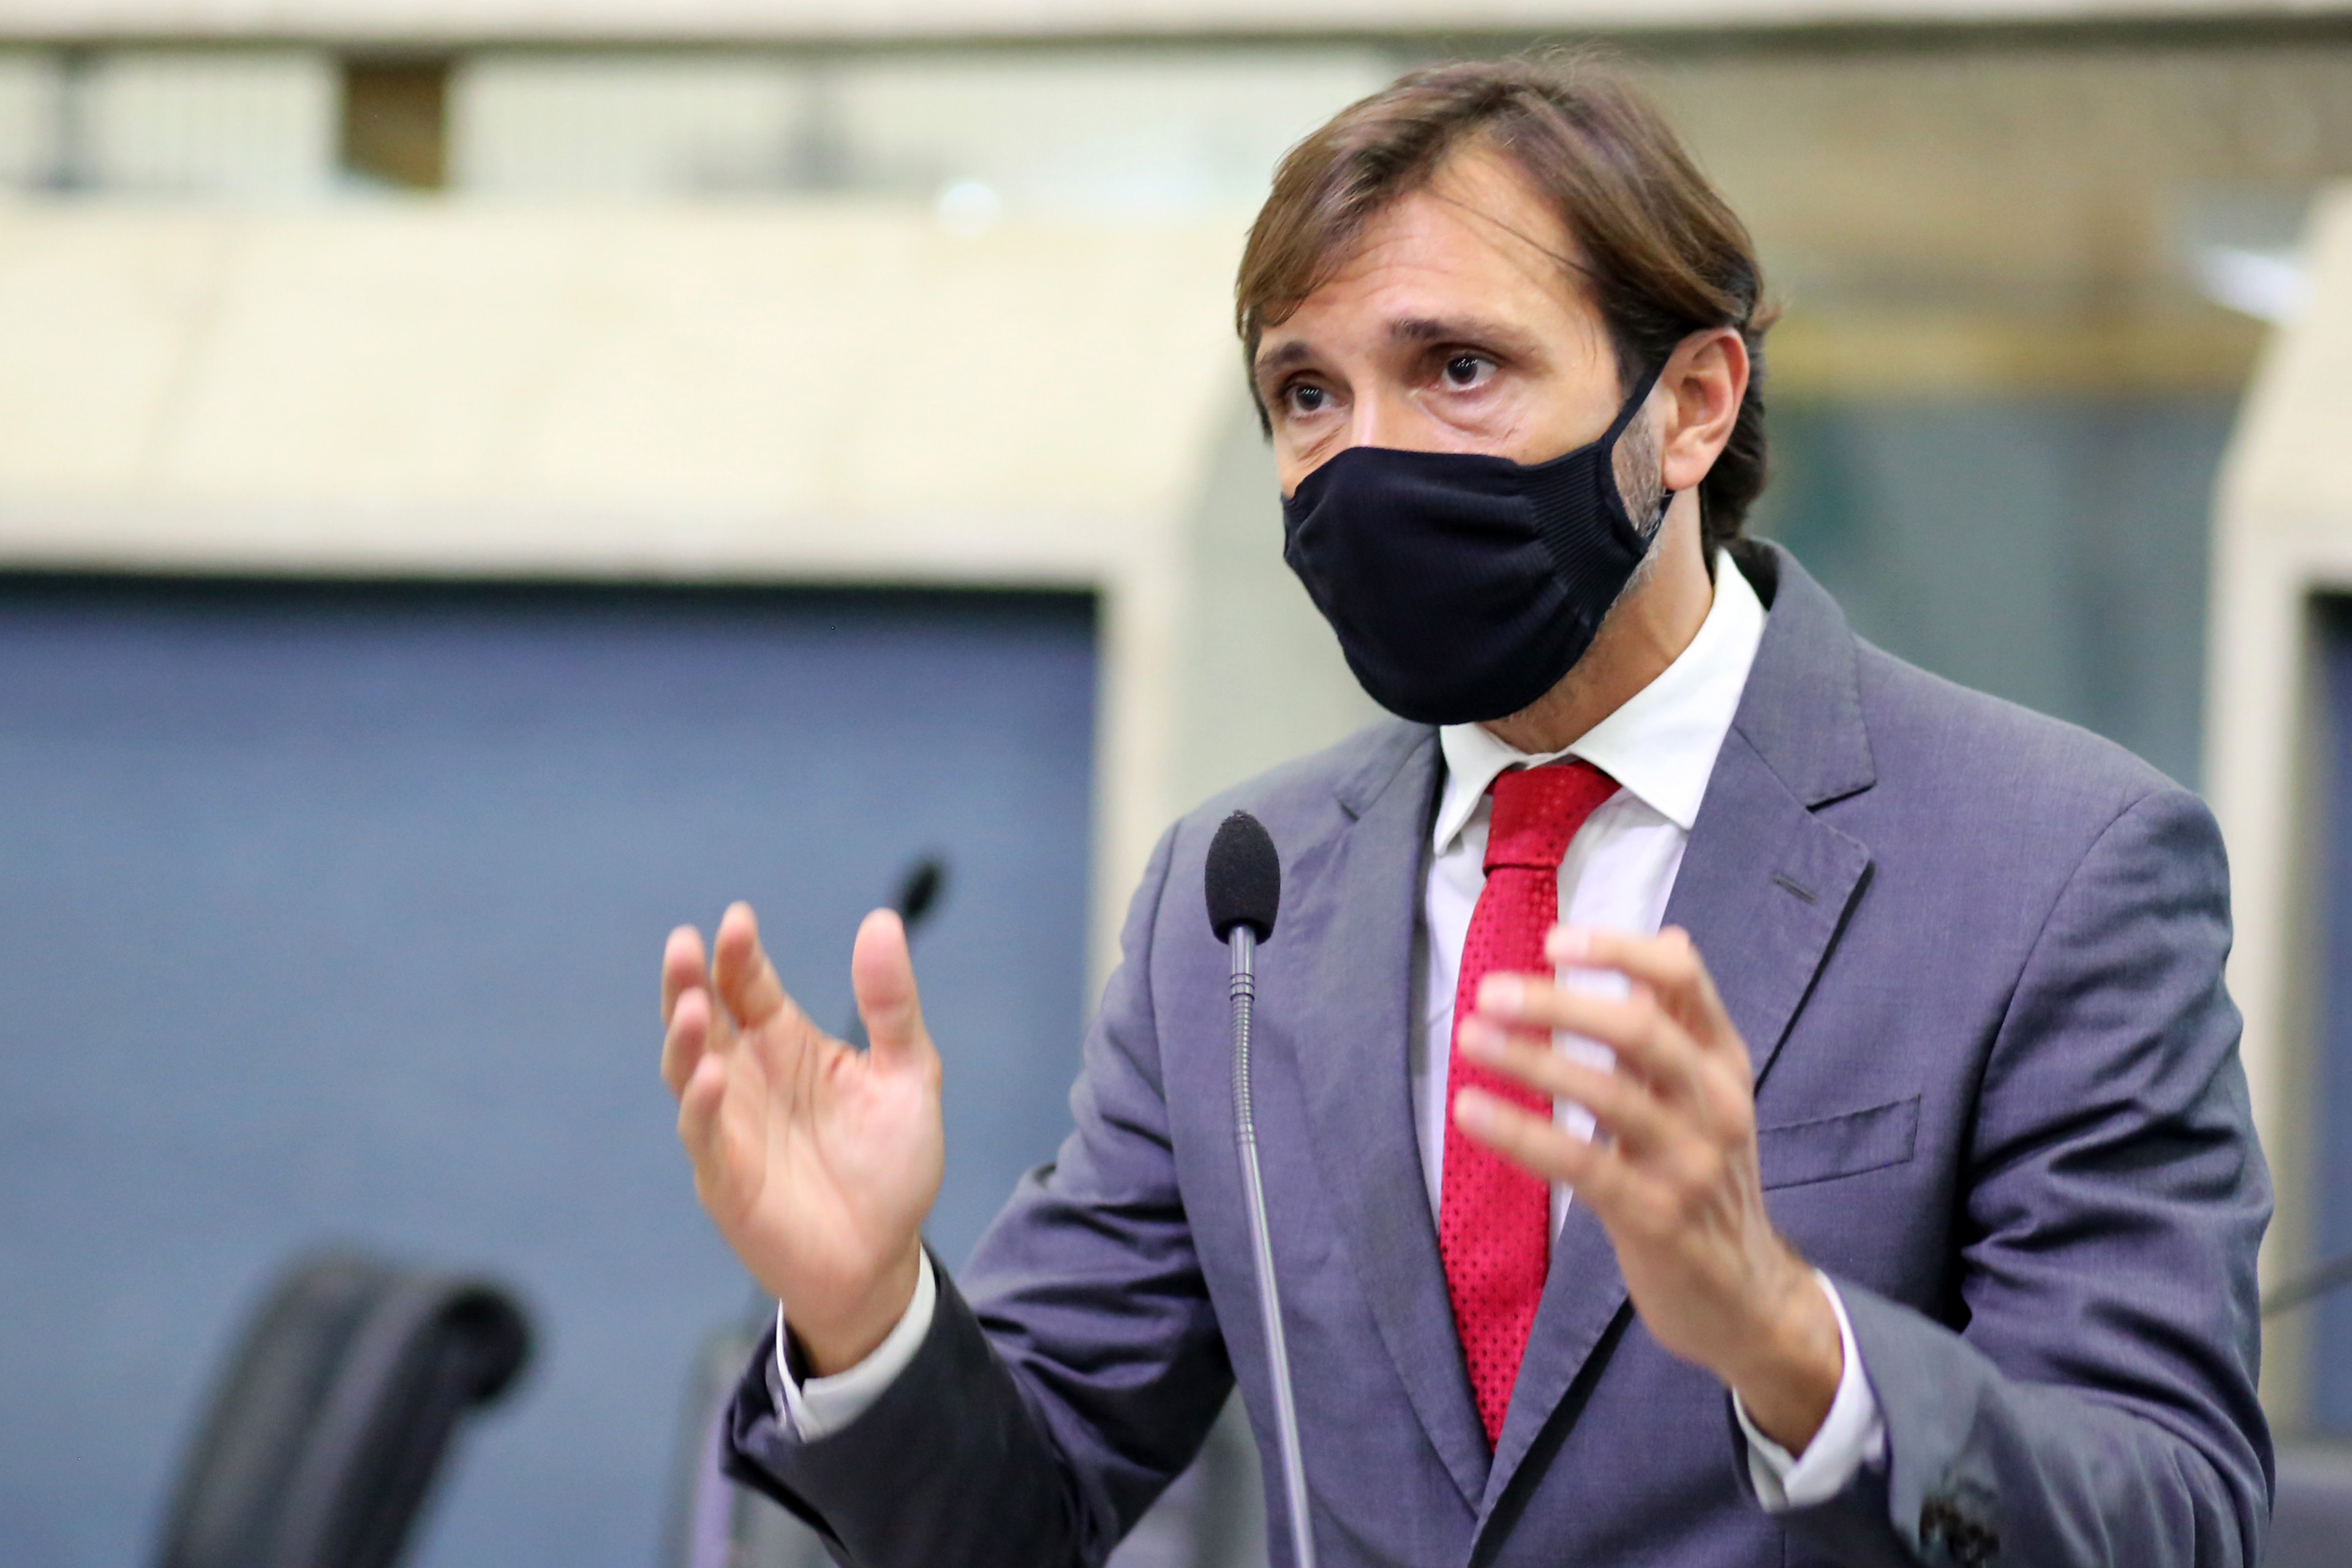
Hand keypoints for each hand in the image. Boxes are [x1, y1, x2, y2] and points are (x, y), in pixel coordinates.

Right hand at [661, 902, 943, 1374]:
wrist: (884, 1258)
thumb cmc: (892, 1165)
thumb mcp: (910, 1073)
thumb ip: (892, 1004)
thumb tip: (882, 920)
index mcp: (787, 1043)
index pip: (749, 985)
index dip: (739, 954)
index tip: (738, 920)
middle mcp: (749, 1077)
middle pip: (703, 1017)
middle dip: (688, 981)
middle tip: (684, 942)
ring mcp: (730, 1126)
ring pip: (688, 1070)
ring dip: (684, 1038)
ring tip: (692, 1006)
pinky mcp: (726, 1178)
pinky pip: (703, 1135)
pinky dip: (702, 1105)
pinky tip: (712, 1077)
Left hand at [1452, 925, 1840, 1453]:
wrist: (1747, 1295)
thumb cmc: (1708, 1179)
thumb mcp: (1706, 1095)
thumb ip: (1680, 1024)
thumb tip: (1669, 937)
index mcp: (1725, 1062)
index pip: (1683, 981)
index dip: (1618, 951)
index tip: (1554, 942)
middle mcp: (1716, 1103)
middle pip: (1640, 1030)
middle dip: (1559, 1004)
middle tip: (1490, 991)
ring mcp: (1690, 1162)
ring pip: (1607, 1094)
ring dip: (1532, 1060)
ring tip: (1471, 1039)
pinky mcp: (1656, 1216)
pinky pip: (1581, 1164)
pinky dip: (1522, 1134)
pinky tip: (1472, 1113)